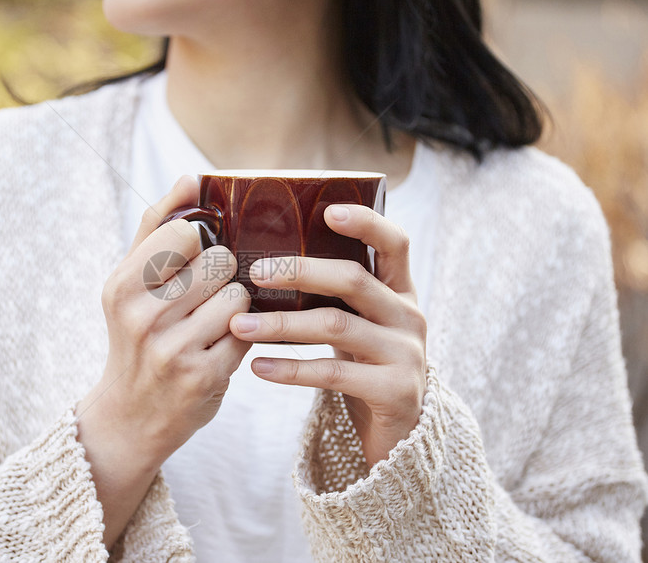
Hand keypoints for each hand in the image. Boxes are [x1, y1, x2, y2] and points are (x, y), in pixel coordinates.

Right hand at [77, 175, 251, 546]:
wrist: (130, 416)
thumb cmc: (135, 335)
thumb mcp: (130, 282)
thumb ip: (158, 226)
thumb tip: (191, 177)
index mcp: (122, 285)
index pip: (186, 233)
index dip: (202, 242)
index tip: (194, 258)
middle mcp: (142, 317)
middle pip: (220, 262)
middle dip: (220, 276)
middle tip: (203, 296)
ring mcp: (173, 350)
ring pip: (239, 296)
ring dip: (234, 308)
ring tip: (211, 323)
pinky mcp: (204, 378)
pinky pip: (248, 334)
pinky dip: (240, 337)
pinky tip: (219, 347)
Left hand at [229, 204, 425, 466]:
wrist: (399, 435)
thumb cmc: (364, 367)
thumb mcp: (358, 325)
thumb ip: (333, 296)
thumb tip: (267, 262)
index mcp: (400, 292)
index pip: (394, 244)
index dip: (366, 223)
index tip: (328, 211)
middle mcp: (408, 316)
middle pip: (353, 279)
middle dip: (300, 272)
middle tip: (255, 272)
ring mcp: (405, 354)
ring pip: (337, 325)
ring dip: (282, 324)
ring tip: (239, 324)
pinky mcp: (394, 391)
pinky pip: (333, 373)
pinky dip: (291, 369)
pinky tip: (258, 367)